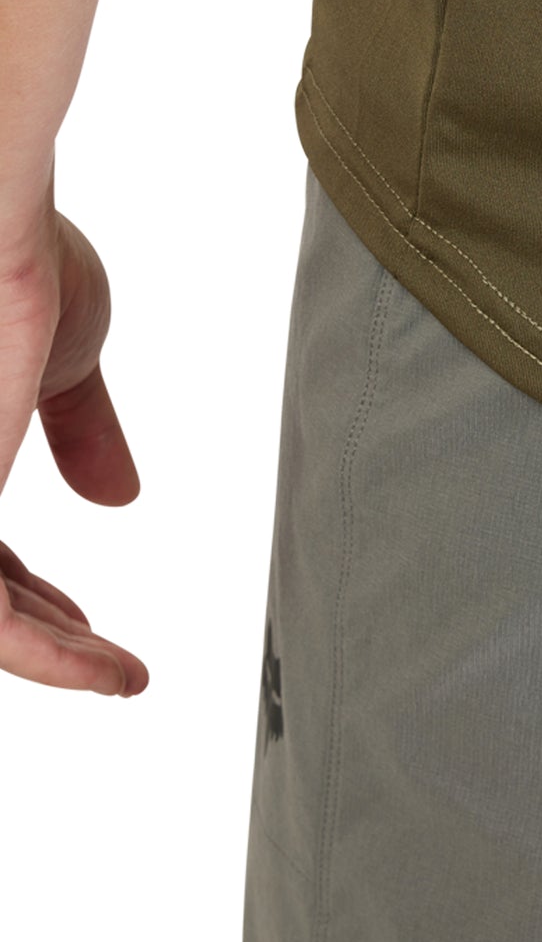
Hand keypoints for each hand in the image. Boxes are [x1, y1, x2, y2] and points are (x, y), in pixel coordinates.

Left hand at [0, 196, 148, 697]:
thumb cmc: (19, 264)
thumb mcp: (62, 364)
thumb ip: (81, 432)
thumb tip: (119, 497)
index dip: (33, 593)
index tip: (90, 617)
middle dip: (44, 634)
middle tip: (111, 662)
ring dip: (56, 659)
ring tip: (121, 677)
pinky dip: (50, 660)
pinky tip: (108, 672)